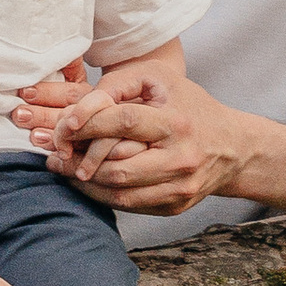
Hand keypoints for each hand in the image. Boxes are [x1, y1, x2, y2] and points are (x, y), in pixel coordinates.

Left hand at [26, 69, 254, 214]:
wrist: (233, 148)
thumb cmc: (190, 106)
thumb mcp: (160, 80)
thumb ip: (119, 84)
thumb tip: (79, 106)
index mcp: (176, 123)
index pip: (124, 122)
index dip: (87, 123)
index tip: (63, 126)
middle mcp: (180, 159)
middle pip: (117, 167)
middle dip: (77, 161)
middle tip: (52, 153)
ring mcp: (178, 188)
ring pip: (119, 192)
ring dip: (82, 182)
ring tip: (61, 168)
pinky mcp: (174, 206)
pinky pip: (128, 205)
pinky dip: (100, 194)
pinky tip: (84, 181)